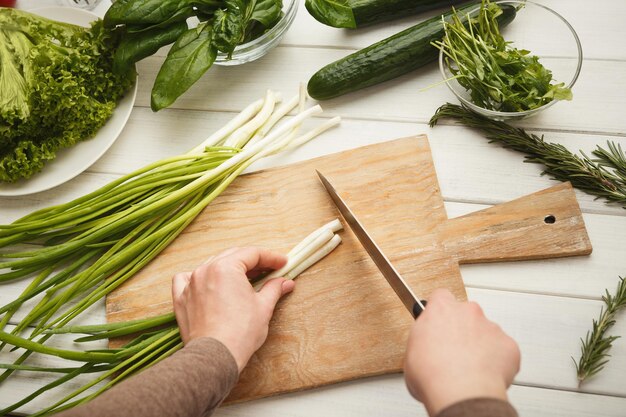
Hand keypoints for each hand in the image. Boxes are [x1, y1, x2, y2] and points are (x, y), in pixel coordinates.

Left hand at [171, 247, 294, 371]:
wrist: (215, 356)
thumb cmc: (240, 332)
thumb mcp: (263, 307)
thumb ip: (274, 289)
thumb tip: (285, 282)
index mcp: (227, 268)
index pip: (252, 254)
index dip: (270, 257)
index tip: (282, 263)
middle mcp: (206, 270)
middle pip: (233, 256)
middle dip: (253, 261)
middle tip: (270, 269)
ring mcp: (191, 283)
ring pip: (212, 265)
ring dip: (229, 267)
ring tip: (244, 277)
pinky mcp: (181, 298)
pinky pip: (186, 278)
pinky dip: (198, 276)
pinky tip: (207, 282)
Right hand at [404, 289, 519, 415]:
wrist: (461, 393)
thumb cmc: (434, 374)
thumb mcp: (411, 353)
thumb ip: (423, 339)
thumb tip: (426, 346)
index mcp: (441, 309)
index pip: (441, 297)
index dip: (440, 311)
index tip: (439, 322)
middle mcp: (468, 312)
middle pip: (467, 314)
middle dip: (462, 330)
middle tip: (454, 352)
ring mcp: (491, 327)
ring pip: (487, 332)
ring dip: (480, 346)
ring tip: (470, 368)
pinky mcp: (508, 345)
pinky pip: (503, 350)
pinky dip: (497, 360)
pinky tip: (484, 374)